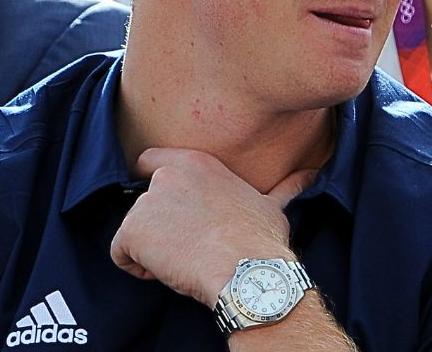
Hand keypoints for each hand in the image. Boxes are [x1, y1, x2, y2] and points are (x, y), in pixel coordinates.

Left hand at [109, 148, 316, 306]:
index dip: (153, 186)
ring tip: (185, 259)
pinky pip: (121, 254)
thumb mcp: (272, 206)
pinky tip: (169, 271)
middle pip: (144, 202)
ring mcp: (147, 203)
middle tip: (189, 243)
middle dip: (159, 225)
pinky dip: (138, 267)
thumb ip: (282, 187)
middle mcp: (167, 175)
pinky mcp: (132, 231)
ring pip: (135, 230)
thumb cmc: (260, 238)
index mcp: (197, 163)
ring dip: (152, 248)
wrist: (246, 269)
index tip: (171, 211)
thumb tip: (310, 175)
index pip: (150, 161)